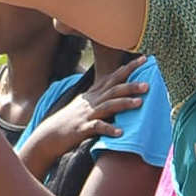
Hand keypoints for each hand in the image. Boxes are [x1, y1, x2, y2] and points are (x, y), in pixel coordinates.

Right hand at [27, 56, 149, 160]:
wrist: (49, 135)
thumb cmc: (70, 121)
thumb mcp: (85, 105)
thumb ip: (100, 97)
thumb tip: (117, 91)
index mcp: (93, 94)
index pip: (113, 77)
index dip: (128, 68)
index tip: (144, 59)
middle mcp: (91, 101)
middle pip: (113, 89)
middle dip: (130, 85)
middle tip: (147, 84)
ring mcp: (86, 114)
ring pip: (107, 106)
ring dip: (124, 103)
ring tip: (140, 103)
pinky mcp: (82, 129)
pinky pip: (97, 127)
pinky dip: (108, 129)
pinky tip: (120, 133)